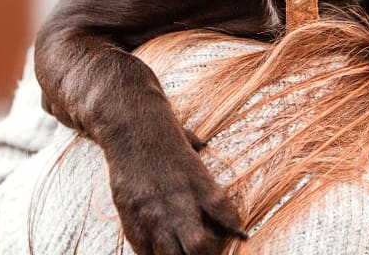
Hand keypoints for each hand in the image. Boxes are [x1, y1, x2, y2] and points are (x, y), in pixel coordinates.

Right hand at [106, 130, 246, 254]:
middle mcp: (178, 202)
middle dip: (206, 254)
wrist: (131, 126)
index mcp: (199, 182)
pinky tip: (160, 249)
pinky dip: (154, 254)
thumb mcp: (192, 151)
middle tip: (207, 251)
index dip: (234, 228)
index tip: (237, 232)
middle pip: (199, 247)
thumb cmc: (165, 136)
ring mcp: (153, 213)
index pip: (226, 215)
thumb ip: (204, 177)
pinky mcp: (131, 218)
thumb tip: (213, 177)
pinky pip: (144, 252)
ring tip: (183, 252)